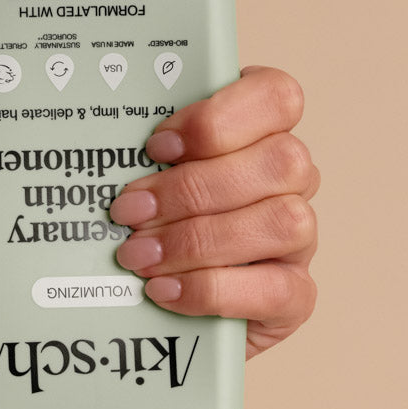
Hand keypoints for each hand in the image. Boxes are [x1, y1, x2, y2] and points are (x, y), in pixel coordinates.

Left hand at [110, 64, 320, 358]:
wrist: (162, 310)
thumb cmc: (153, 228)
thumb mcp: (147, 179)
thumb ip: (145, 155)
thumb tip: (107, 148)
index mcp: (261, 132)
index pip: (277, 98)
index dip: (218, 118)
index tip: (156, 146)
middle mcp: (291, 181)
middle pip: (280, 160)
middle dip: (193, 188)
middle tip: (129, 213)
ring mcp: (299, 239)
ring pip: (284, 221)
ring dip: (200, 240)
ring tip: (139, 256)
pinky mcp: (295, 295)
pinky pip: (276, 289)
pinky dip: (212, 290)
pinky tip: (164, 290)